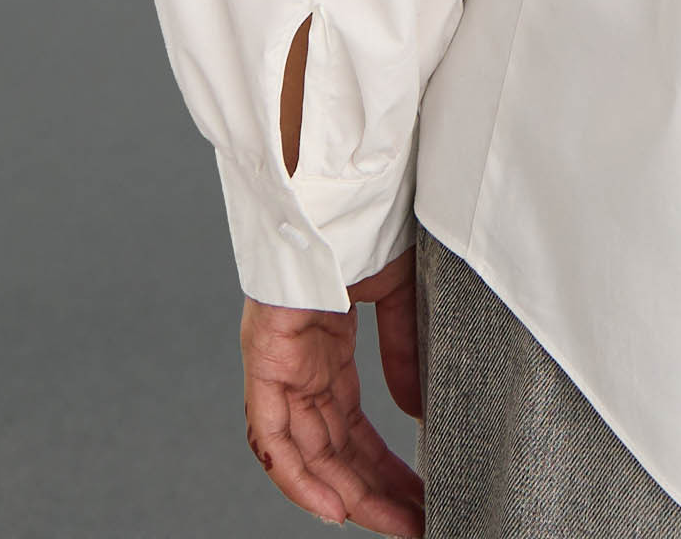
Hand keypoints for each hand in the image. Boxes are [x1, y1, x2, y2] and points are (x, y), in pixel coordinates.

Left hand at [241, 244, 424, 533]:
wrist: (343, 177)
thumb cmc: (368, 216)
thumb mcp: (399, 293)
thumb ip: (405, 351)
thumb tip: (417, 412)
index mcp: (326, 347)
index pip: (351, 428)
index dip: (383, 467)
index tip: (417, 496)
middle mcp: (297, 363)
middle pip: (331, 449)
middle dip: (373, 492)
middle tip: (413, 521)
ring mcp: (278, 361)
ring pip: (304, 451)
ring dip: (346, 492)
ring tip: (392, 522)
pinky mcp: (263, 355)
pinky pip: (272, 434)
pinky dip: (298, 475)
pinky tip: (335, 506)